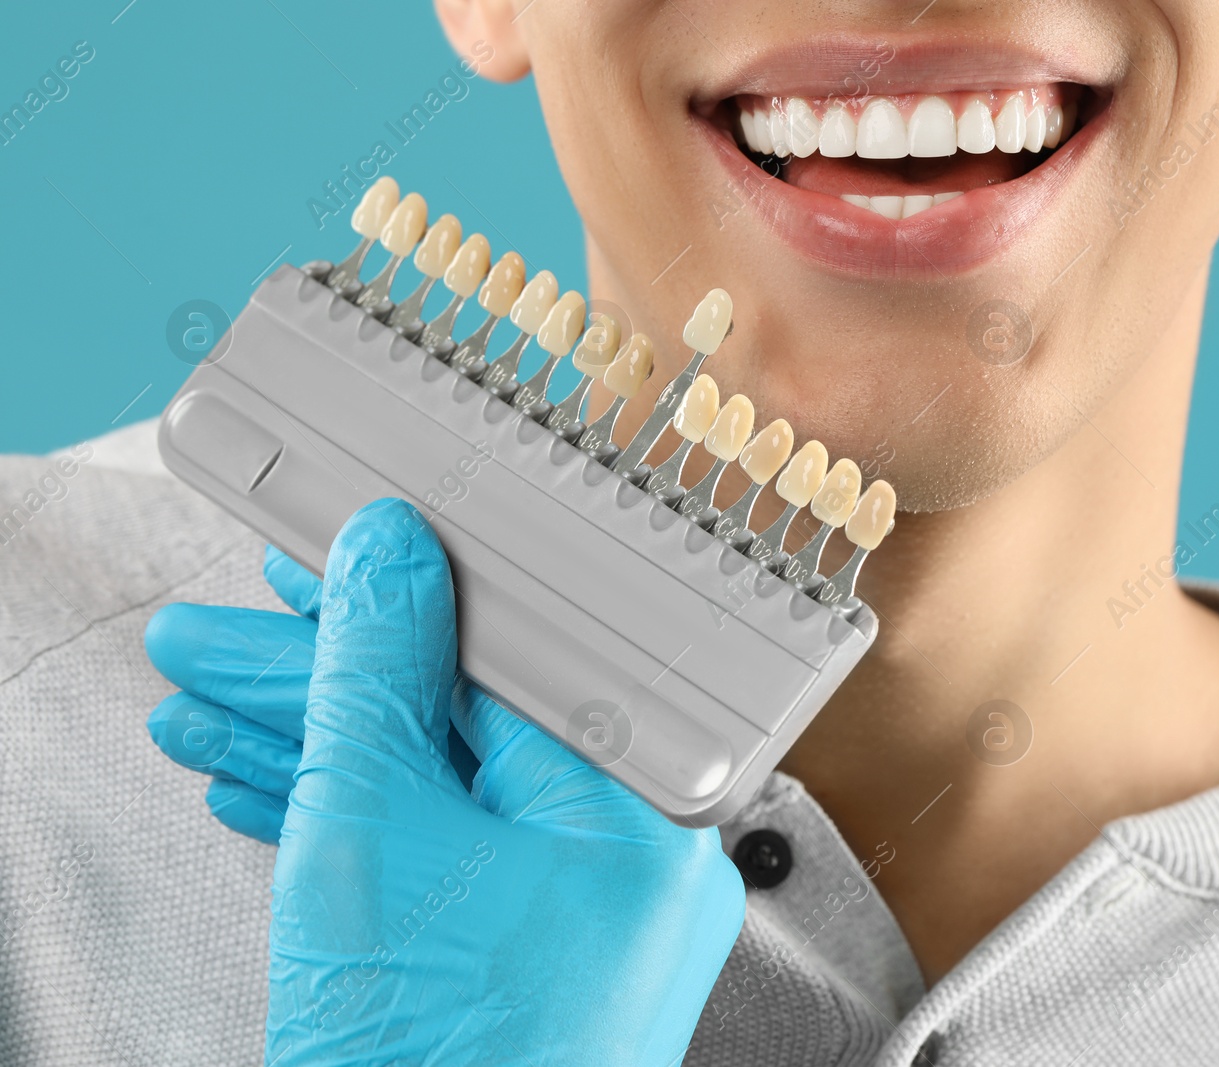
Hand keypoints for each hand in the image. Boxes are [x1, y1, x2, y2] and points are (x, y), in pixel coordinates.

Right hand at [145, 499, 744, 1064]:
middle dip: (327, 673)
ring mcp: (585, 907)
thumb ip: (378, 674)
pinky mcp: (533, 952)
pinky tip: (259, 782)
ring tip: (207, 703)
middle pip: (469, 712)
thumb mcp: (374, 828)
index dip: (408, 583)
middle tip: (229, 635)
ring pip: (445, 783)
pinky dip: (354, 819)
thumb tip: (386, 554)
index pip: (525, 640)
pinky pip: (449, 853)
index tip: (332, 557)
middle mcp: (634, 849)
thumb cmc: (427, 1059)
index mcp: (638, 799)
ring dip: (318, 741)